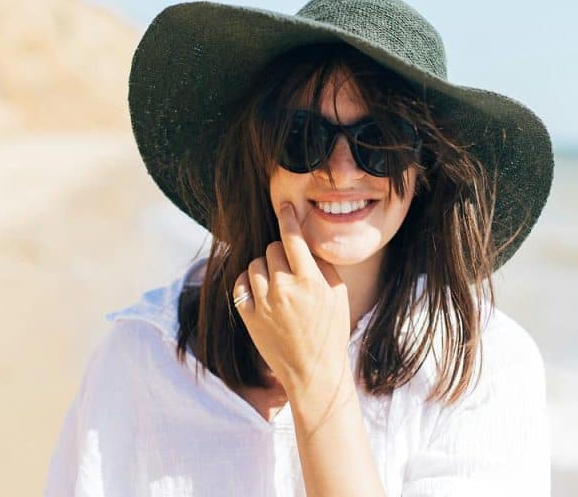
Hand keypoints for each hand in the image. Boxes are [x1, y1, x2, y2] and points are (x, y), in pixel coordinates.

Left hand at [232, 203, 349, 397]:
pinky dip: (248, 282)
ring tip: (277, 283)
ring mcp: (263, 304)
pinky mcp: (248, 317)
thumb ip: (322, 266)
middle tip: (291, 268)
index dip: (288, 217)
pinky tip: (259, 290)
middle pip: (272, 248)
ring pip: (254, 264)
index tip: (284, 206)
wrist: (314, 371)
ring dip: (265, 267)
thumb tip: (306, 242)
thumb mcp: (338, 295)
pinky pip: (240, 285)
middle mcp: (284, 289)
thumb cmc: (330, 331)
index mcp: (310, 281)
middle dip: (281, 252)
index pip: (293, 238)